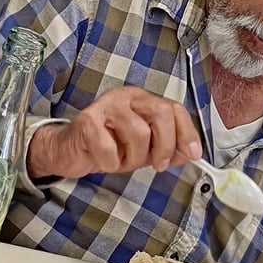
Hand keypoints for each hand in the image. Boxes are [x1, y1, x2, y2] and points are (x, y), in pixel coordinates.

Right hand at [28, 87, 201, 179]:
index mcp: (142, 100)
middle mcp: (126, 97)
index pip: (174, 108)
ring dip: (134, 158)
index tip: (193, 155)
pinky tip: (105, 161)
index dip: (187, 133)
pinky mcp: (87, 121)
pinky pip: (110, 148)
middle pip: (161, 113)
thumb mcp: (143, 149)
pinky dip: (112, 163)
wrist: (69, 151)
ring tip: (123, 161)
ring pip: (138, 132)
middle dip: (165, 145)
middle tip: (158, 165)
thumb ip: (167, 149)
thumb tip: (191, 153)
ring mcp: (105, 106)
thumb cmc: (107, 148)